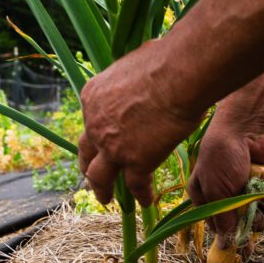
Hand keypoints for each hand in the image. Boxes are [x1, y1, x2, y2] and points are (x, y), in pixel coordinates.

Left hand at [78, 41, 202, 206]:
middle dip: (88, 165)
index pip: (92, 120)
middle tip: (92, 176)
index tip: (106, 138)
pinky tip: (147, 201)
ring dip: (102, 189)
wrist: (177, 75)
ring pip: (100, 176)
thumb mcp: (135, 64)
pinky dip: (141, 195)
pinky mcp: (135, 161)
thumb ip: (133, 76)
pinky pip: (135, 185)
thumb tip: (147, 67)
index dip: (99, 131)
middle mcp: (96, 123)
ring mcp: (113, 146)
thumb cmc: (164, 61)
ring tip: (107, 199)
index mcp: (93, 96)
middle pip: (86, 152)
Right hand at [186, 118, 263, 253]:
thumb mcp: (216, 191)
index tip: (243, 254)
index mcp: (207, 199)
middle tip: (255, 217)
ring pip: (261, 214)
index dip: (232, 241)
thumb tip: (226, 246)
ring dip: (263, 205)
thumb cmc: (221, 156)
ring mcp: (248, 188)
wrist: (247, 126)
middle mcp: (227, 196)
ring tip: (258, 190)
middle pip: (243, 225)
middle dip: (251, 222)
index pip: (220, 229)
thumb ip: (222, 220)